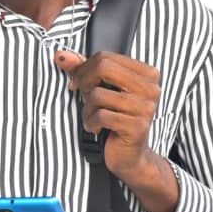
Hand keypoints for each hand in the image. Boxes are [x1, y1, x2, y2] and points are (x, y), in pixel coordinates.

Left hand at [54, 49, 160, 183]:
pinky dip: (91, 122)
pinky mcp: (137, 126)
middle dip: (84, 82)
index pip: (107, 57)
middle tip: (81, 95)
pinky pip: (101, 115)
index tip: (76, 81)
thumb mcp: (102, 90)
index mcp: (147, 74)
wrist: (130, 156)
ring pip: (98, 94)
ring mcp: (146, 108)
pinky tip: (96, 128)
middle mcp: (150, 89)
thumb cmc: (116, 120)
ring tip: (93, 117)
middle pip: (104, 68)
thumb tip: (62, 55)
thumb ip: (84, 70)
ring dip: (87, 108)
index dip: (84, 68)